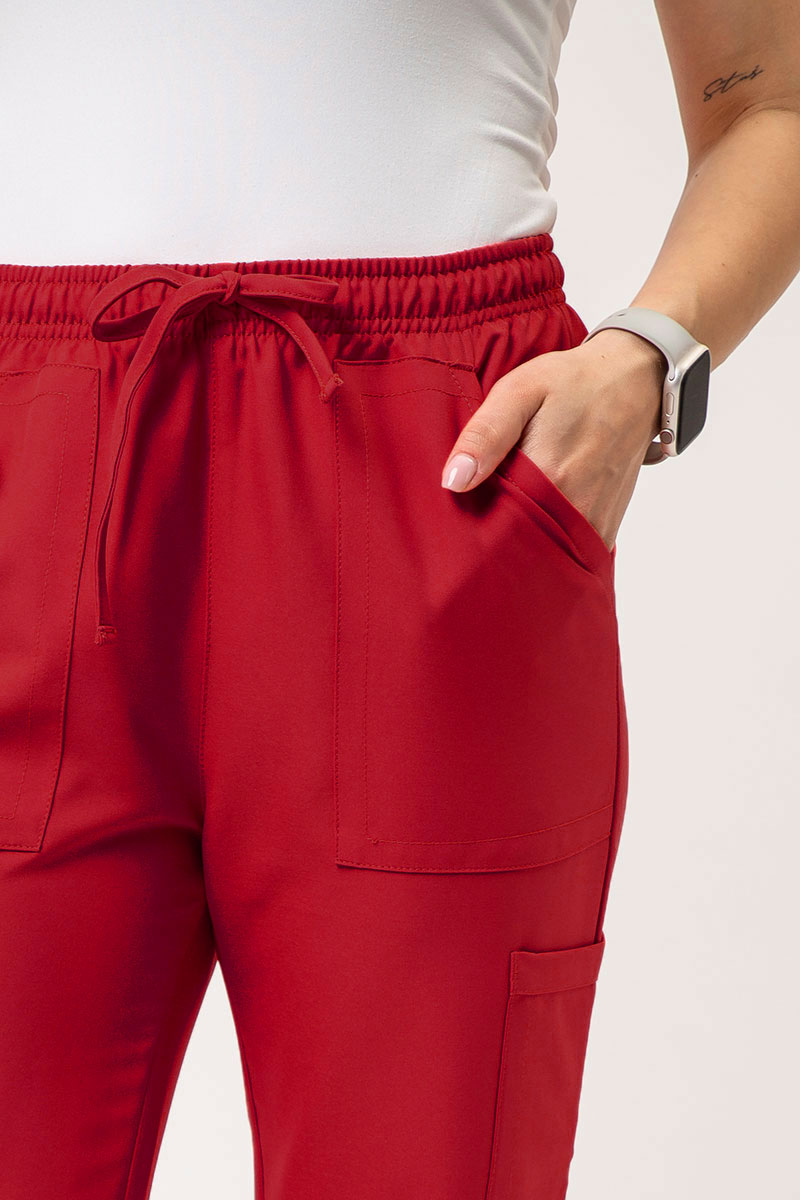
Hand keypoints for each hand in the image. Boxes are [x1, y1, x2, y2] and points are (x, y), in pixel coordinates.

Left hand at [441, 328, 668, 550]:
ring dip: (525, 543)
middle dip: (496, 539)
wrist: (634, 381)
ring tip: (509, 517)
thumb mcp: (519, 392)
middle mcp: (577, 509)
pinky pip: (570, 550)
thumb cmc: (573, 382)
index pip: (494, 528)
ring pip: (547, 552)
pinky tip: (537, 521)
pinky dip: (552, 544)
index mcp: (548, 478)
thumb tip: (454, 481)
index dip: (473, 525)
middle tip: (481, 515)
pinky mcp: (606, 527)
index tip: (460, 514)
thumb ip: (485, 434)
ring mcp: (595, 522)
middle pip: (520, 547)